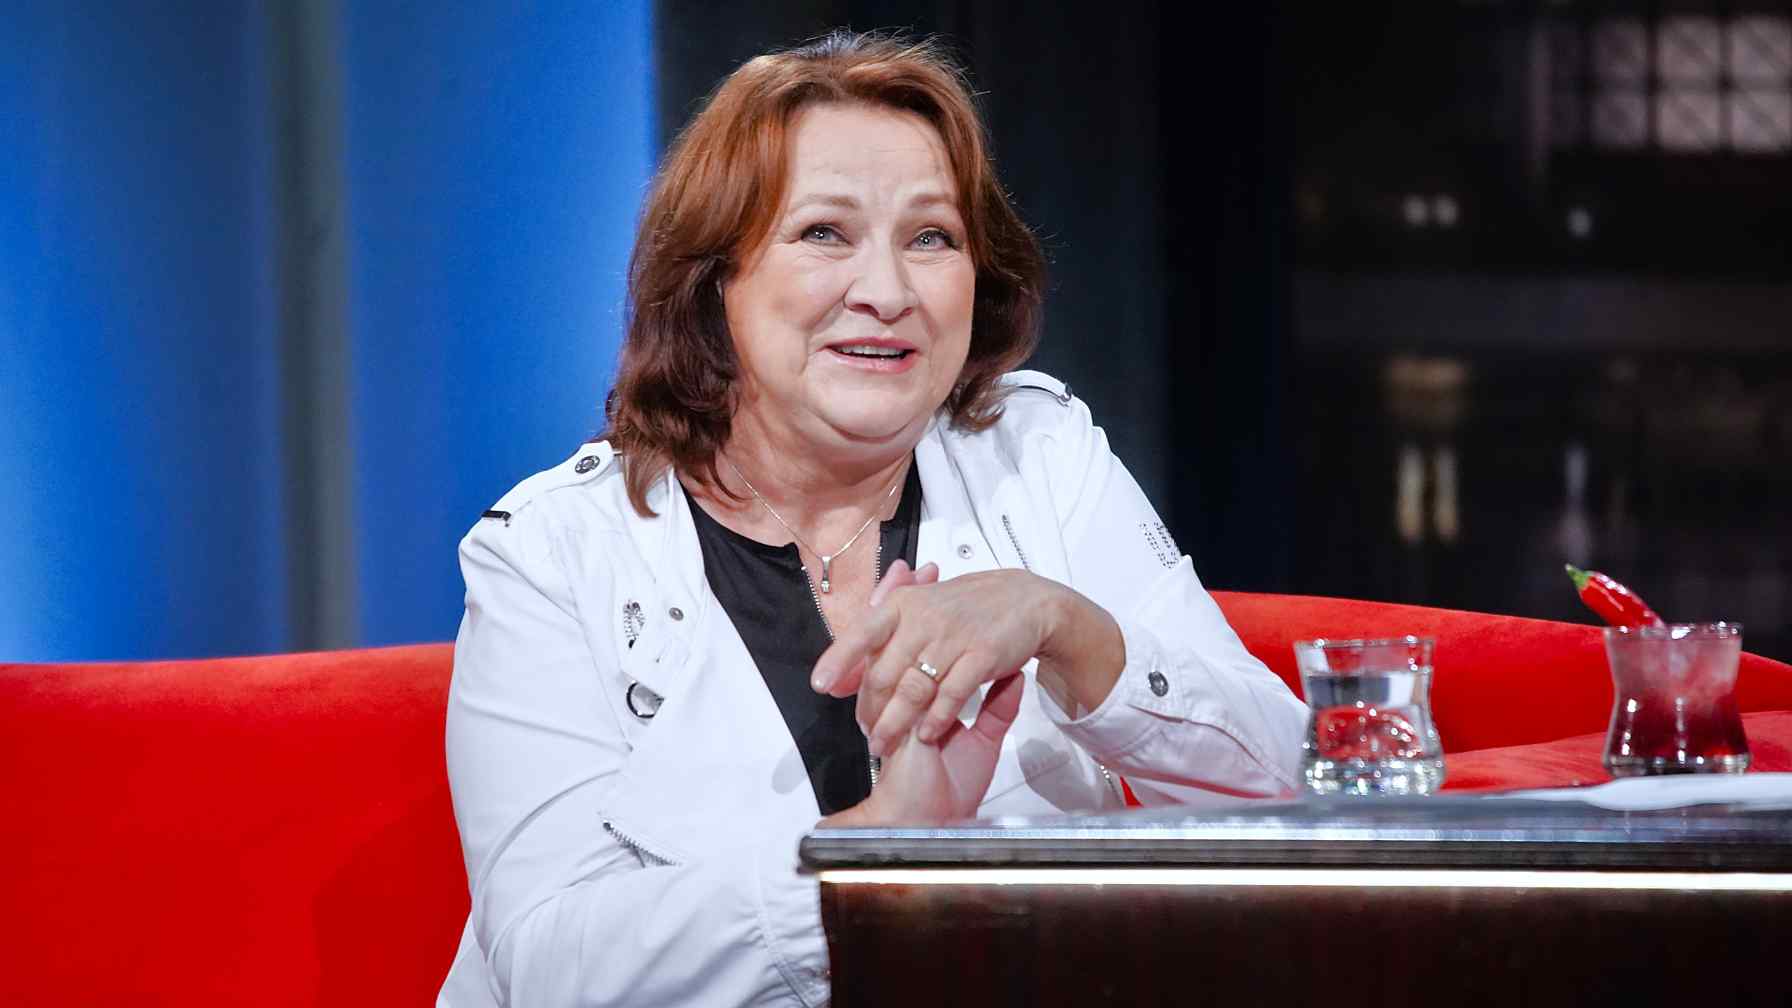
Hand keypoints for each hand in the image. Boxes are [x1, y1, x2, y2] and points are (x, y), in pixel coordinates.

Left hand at [818, 559, 1024, 826]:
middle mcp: (924, 619)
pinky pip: (952, 694)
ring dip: (895, 724)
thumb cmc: (965, 610)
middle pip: (884, 673)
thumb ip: (879, 644)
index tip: (820, 686)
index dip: (839, 660)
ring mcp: (954, 637)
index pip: (862, 633)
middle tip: (866, 734)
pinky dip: (935, 719)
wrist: (1025, 599)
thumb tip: (839, 681)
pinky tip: (925, 734)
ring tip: (884, 745)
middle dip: (870, 710)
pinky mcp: (983, 656)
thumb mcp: (917, 613)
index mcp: (903, 605)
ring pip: (913, 689)